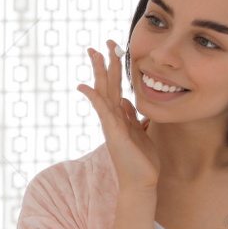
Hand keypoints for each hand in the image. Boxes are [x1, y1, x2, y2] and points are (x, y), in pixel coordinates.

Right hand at [78, 40, 158, 190]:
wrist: (142, 183)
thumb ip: (134, 117)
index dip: (114, 69)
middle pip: (106, 85)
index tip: (114, 51)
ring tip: (94, 53)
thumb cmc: (143, 162)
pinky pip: (102, 112)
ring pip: (104, 93)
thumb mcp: (142, 132)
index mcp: (121, 117)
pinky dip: (93, 98)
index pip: (115, 88)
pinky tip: (84, 86)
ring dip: (99, 72)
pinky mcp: (113, 133)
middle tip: (98, 45)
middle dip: (103, 64)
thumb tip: (127, 102)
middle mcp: (113, 118)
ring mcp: (111, 125)